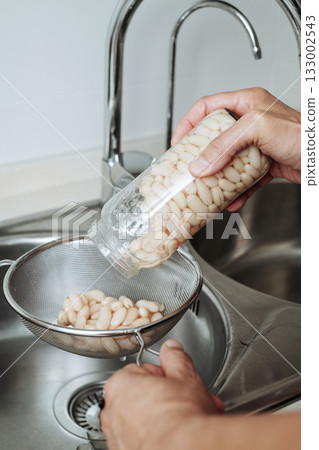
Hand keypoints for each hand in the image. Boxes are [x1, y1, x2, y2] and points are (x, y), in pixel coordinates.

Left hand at [100, 340, 221, 449]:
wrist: (186, 449)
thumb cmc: (180, 417)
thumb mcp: (184, 375)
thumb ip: (175, 357)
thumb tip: (172, 349)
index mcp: (120, 384)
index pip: (141, 370)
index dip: (163, 376)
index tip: (174, 382)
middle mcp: (112, 412)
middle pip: (142, 396)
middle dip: (165, 398)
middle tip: (184, 401)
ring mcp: (116, 438)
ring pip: (142, 421)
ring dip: (163, 419)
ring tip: (184, 420)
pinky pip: (142, 440)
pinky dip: (157, 437)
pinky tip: (176, 435)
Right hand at [172, 88, 300, 210]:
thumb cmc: (303, 134)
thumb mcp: (258, 128)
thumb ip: (226, 143)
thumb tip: (200, 163)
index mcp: (246, 103)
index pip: (206, 107)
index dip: (188, 123)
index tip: (178, 141)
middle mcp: (250, 122)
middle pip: (215, 137)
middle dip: (201, 155)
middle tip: (190, 167)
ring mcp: (257, 144)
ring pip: (228, 160)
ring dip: (217, 177)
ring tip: (207, 188)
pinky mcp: (265, 163)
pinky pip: (244, 178)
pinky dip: (237, 191)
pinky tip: (232, 200)